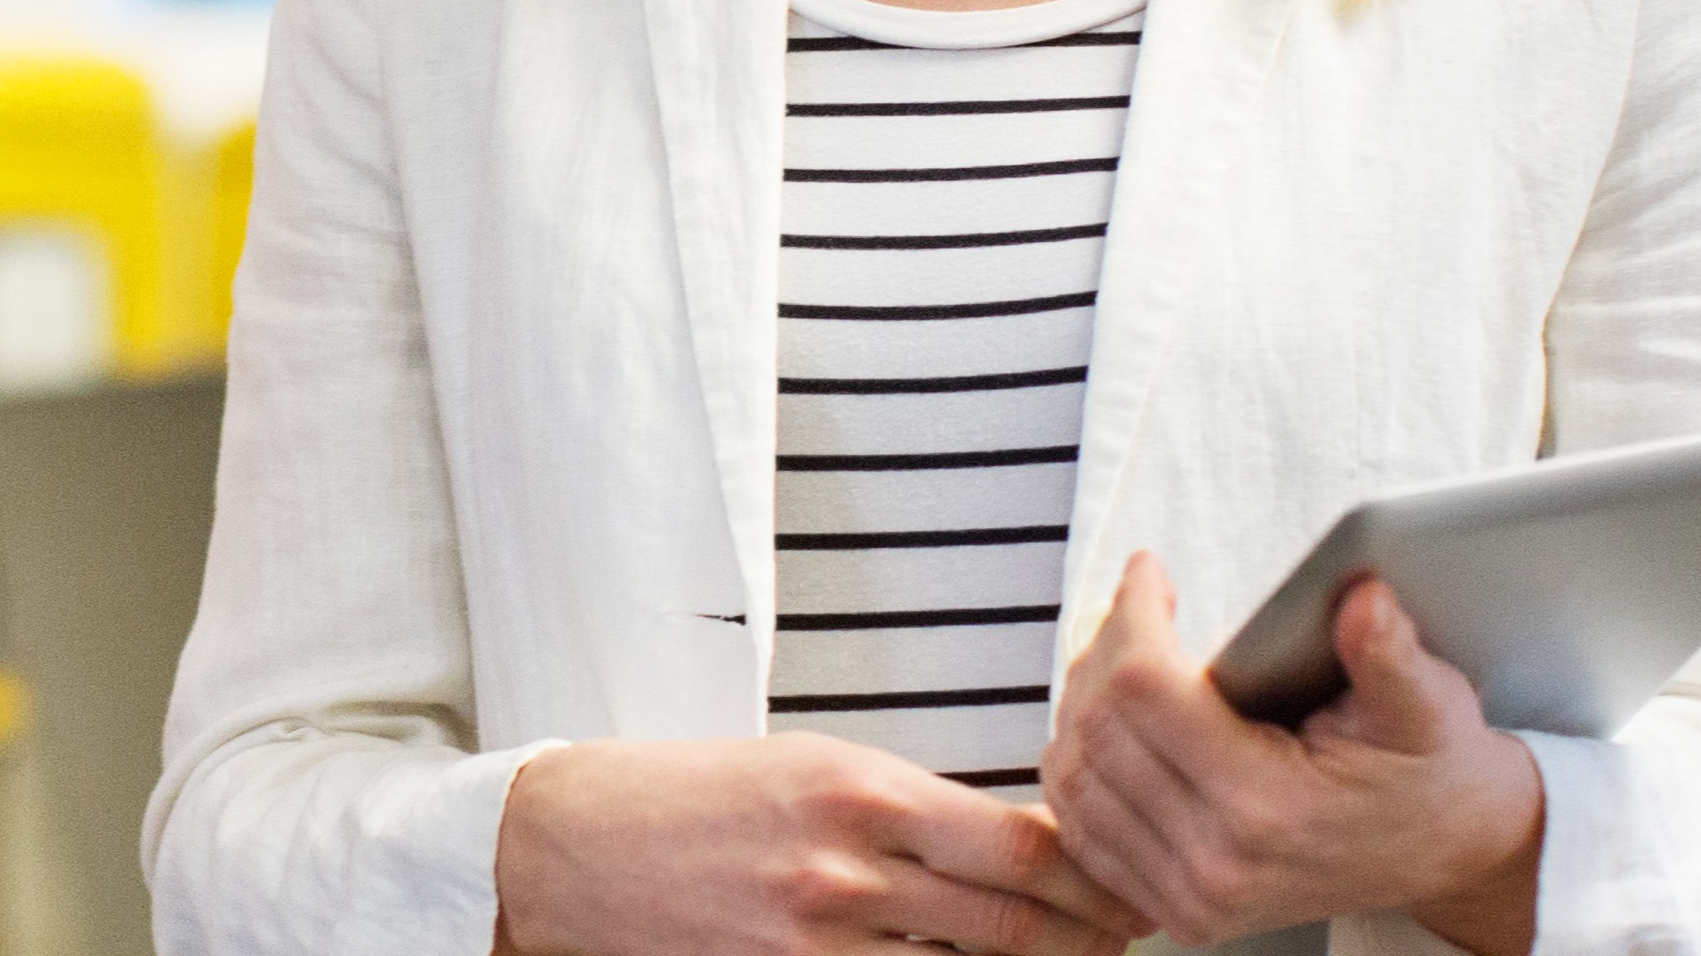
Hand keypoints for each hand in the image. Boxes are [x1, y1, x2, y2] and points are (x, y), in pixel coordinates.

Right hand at [491, 734, 1148, 955]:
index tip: (1124, 880)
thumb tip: (1006, 841)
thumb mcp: (809, 764)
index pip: (1022, 845)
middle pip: (1015, 923)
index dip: (1094, 876)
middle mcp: (847, 870)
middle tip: (1126, 931)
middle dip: (1089, 935)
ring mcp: (818, 944)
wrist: (574, 846)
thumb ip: (908, 804)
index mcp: (860, 790)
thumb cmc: (689, 795)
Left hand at [1035, 554, 1545, 953]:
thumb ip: (1387, 652)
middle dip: (1103, 650)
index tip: (1152, 572)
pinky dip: (1080, 768)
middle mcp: (1216, 863)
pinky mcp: (1177, 912)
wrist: (1449, 855)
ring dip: (1081, 705)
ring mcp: (1190, 897)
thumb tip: (1362, 596)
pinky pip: (1083, 831)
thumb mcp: (1427, 704)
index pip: (1143, 687)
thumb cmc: (1432, 770)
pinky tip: (1109, 724)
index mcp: (1267, 808)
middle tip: (1136, 609)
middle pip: (1100, 727)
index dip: (1134, 613)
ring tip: (1120, 657)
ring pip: (1074, 778)